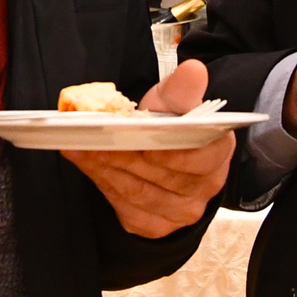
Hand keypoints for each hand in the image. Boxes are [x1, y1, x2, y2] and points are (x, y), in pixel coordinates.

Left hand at [63, 59, 231, 238]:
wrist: (169, 158)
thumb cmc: (174, 126)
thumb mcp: (178, 103)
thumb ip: (183, 90)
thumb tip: (193, 70)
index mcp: (217, 153)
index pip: (197, 156)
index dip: (166, 148)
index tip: (138, 133)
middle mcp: (204, 188)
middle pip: (161, 175)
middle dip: (125, 154)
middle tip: (93, 136)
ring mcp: (180, 212)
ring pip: (138, 192)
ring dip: (106, 167)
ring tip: (80, 145)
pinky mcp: (154, 226)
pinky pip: (125, 207)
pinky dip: (101, 182)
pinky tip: (84, 162)